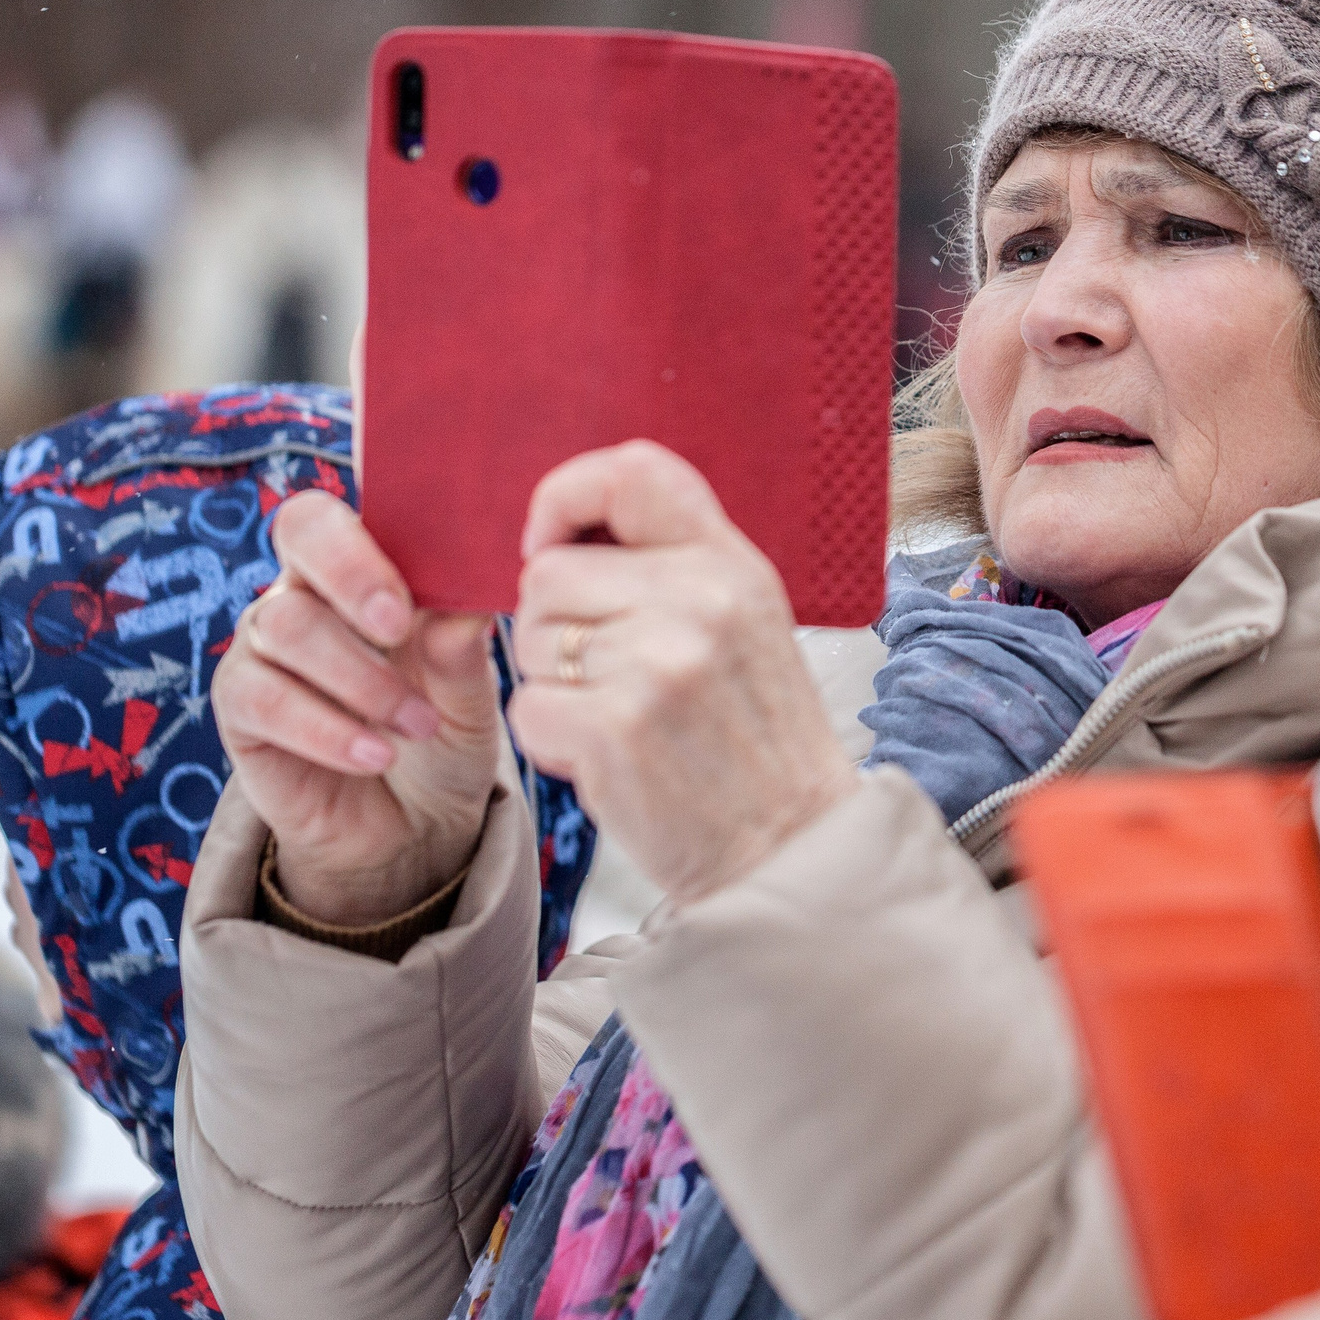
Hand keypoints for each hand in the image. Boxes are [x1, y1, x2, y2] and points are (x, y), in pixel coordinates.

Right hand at [211, 490, 501, 924]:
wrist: (411, 829)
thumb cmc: (441, 738)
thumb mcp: (470, 700)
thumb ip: (463, 652)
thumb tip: (468, 605)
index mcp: (365, 568)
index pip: (343, 509)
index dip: (367, 533)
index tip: (414, 590)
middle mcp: (306, 591)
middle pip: (299, 533)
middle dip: (352, 573)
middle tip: (398, 627)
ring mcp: (265, 646)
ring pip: (285, 623)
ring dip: (360, 677)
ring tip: (416, 725)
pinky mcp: (241, 709)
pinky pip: (262, 698)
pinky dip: (326, 728)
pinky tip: (375, 756)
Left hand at [506, 441, 857, 902]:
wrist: (791, 848)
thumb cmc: (755, 743)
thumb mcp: (747, 625)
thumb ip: (675, 570)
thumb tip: (566, 535)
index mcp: (732, 564)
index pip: (633, 471)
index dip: (566, 496)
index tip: (550, 543)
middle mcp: (700, 599)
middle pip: (549, 573)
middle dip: (556, 629)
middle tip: (611, 680)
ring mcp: (658, 662)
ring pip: (532, 640)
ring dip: (555, 687)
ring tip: (621, 723)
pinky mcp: (615, 727)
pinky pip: (528, 706)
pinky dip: (550, 741)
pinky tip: (605, 760)